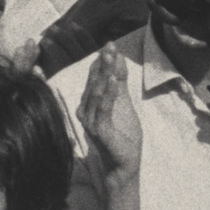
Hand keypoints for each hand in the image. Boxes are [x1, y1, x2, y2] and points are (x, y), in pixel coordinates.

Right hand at [78, 42, 141, 176]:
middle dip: (102, 63)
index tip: (110, 44)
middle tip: (109, 45)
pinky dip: (109, 92)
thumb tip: (118, 60)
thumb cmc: (122, 137)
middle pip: (94, 82)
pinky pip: (103, 107)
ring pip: (96, 92)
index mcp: (89, 104)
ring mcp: (89, 120)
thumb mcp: (123, 105)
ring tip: (111, 57)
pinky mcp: (97, 130)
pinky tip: (114, 79)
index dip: (102, 61)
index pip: (94, 78)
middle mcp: (85, 110)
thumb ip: (120, 84)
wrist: (124, 165)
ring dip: (104, 73)